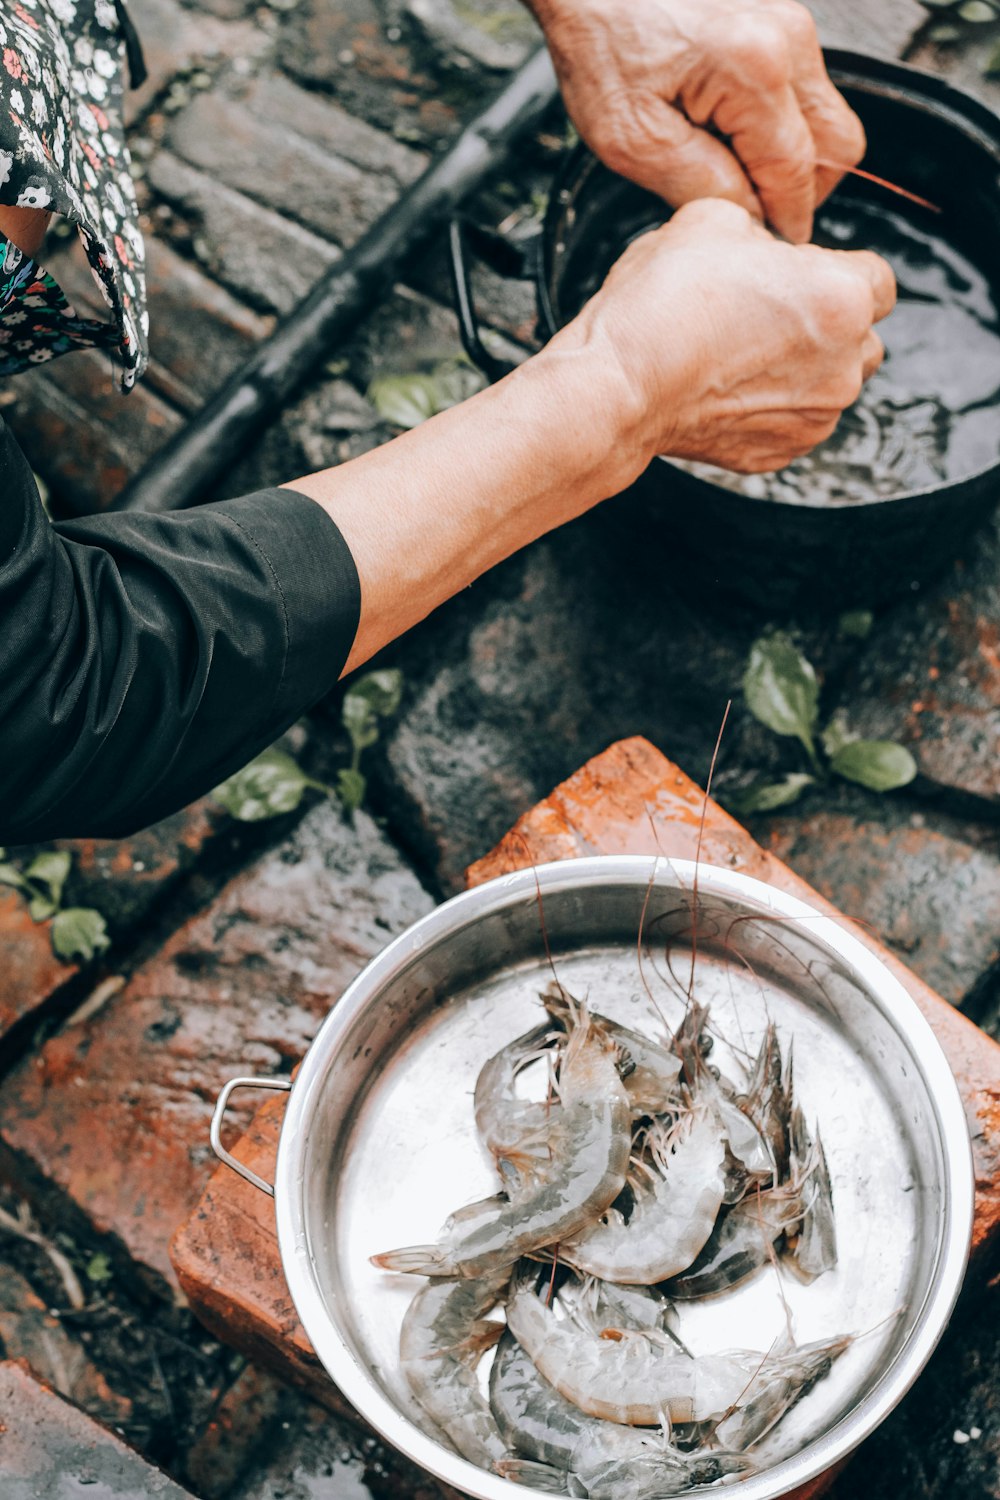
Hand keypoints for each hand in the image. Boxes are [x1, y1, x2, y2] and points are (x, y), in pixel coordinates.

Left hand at [529, 0, 865, 242]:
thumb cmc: (600, 43)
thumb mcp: (635, 140)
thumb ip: (702, 188)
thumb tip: (750, 220)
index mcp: (756, 69)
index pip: (797, 176)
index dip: (784, 224)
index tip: (766, 249)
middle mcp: (787, 38)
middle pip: (838, 147)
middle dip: (801, 192)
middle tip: (754, 214)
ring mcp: (789, 23)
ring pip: (825, 120)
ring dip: (790, 159)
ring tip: (732, 170)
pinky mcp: (778, 21)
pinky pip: (802, 93)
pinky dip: (777, 127)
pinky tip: (730, 136)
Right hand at [554, 198, 894, 472]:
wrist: (617, 388)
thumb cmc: (659, 307)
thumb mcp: (710, 219)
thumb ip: (758, 227)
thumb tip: (761, 246)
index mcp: (842, 299)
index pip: (879, 279)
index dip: (835, 271)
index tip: (798, 275)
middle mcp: (843, 367)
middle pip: (862, 337)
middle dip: (826, 324)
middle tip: (765, 314)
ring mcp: (813, 419)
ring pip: (829, 385)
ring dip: (800, 368)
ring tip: (739, 355)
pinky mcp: (778, 455)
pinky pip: (791, 423)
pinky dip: (768, 408)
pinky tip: (725, 389)